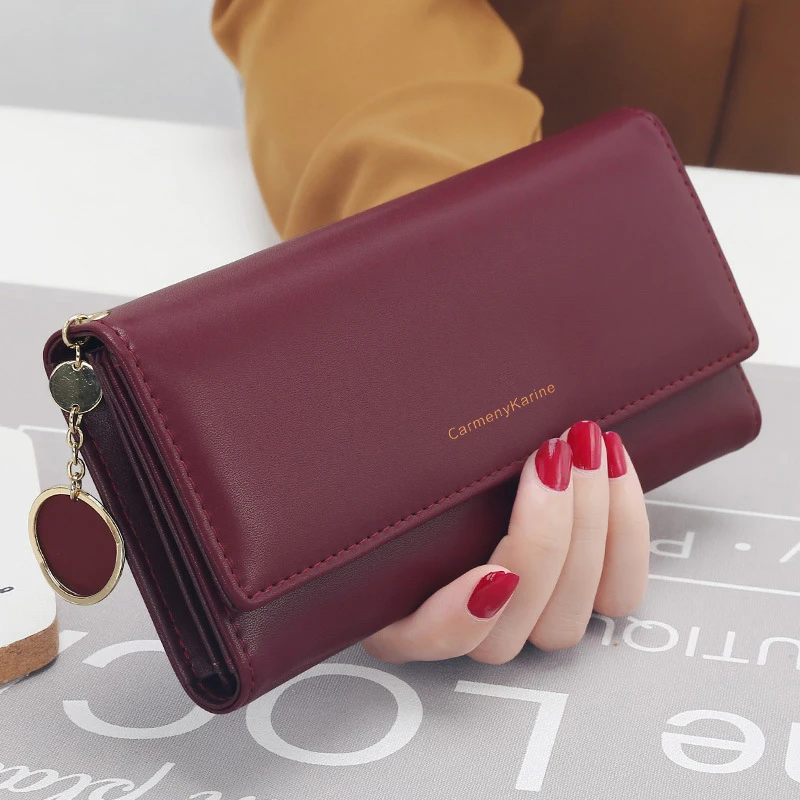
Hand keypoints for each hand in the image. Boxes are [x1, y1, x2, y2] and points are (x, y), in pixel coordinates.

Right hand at [362, 420, 648, 663]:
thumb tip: (355, 422)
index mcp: (399, 608)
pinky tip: (614, 467)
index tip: (491, 572)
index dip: (458, 620)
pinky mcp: (584, 596)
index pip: (425, 642)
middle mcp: (466, 628)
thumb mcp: (387, 468)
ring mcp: (529, 619)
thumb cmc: (418, 462)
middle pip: (510, 631)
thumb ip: (381, 475)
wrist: (484, 454)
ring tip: (585, 447)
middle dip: (545, 538)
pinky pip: (618, 595)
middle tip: (551, 454)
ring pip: (567, 619)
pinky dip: (626, 534)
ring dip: (588, 528)